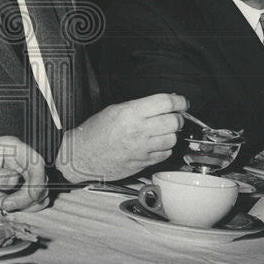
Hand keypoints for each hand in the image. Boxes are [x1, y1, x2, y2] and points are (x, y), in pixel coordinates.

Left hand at [0, 136, 47, 211]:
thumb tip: (15, 179)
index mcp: (12, 148)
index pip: (36, 161)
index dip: (38, 179)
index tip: (31, 195)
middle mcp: (20, 160)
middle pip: (40, 179)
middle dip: (27, 196)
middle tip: (6, 204)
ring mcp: (22, 175)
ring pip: (40, 191)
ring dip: (26, 203)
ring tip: (3, 204)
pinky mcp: (20, 189)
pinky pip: (35, 200)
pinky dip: (26, 207)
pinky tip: (7, 206)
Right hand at [57, 93, 187, 181]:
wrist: (82, 156)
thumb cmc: (94, 133)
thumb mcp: (114, 110)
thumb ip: (139, 107)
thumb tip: (162, 104)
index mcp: (131, 113)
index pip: (166, 103)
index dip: (179, 101)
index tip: (182, 102)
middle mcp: (139, 130)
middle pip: (174, 121)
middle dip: (177, 117)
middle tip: (172, 116)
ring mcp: (143, 148)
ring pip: (172, 139)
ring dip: (170, 134)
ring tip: (161, 131)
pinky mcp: (144, 162)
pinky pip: (165, 154)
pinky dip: (164, 148)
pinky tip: (155, 144)